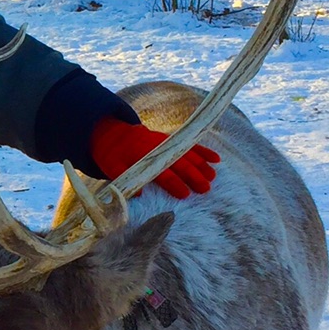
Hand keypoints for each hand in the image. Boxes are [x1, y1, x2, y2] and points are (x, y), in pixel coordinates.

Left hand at [90, 117, 219, 199]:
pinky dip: (204, 151)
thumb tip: (139, 194)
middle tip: (205, 189)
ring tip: (212, 178)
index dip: (174, 183)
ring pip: (188, 153)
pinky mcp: (171, 140)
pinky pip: (190, 144)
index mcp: (143, 156)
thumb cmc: (114, 156)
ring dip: (202, 165)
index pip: (162, 172)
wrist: (116, 135)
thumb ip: (124, 179)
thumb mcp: (111, 168)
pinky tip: (216, 159)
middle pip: (179, 163)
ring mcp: (167, 142)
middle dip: (193, 176)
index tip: (185, 194)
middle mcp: (158, 148)